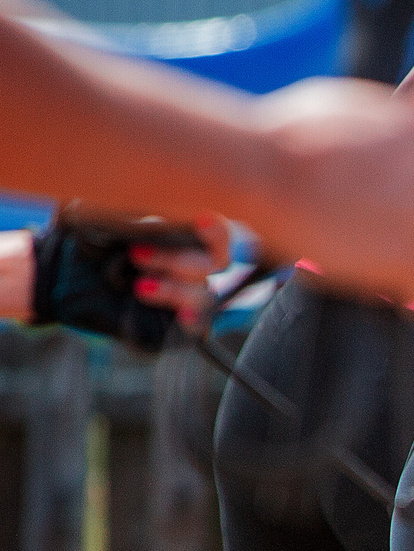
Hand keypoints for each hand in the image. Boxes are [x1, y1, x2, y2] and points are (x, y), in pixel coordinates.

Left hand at [25, 212, 225, 348]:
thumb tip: (159, 223)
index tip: (201, 221)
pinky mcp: (169, 326)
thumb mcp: (105, 219)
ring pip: (203, 294)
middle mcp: (184, 267)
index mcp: (178, 237)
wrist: (57, 274)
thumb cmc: (82, 240)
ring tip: (138, 286)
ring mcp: (179, 298)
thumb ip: (136, 218)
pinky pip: (196, 328)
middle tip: (136, 254)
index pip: (215, 235)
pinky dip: (193, 320)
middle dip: (179, 259)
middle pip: (211, 265)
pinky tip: (182, 315)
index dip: (215, 231)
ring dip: (175, 288)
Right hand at [240, 78, 413, 302]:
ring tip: (338, 238)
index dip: (383, 189)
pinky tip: (367, 276)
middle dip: (387, 218)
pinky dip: (396, 289)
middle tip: (338, 216)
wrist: (261, 169)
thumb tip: (402, 115)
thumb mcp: (343, 105)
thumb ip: (380, 125)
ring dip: (385, 250)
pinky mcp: (412, 260)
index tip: (349, 190)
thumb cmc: (284, 135)